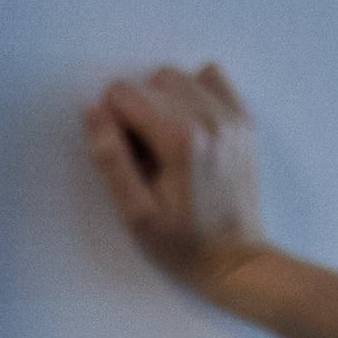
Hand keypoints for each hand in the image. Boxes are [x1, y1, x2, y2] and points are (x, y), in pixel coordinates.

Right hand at [84, 62, 271, 306]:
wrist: (236, 259)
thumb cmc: (183, 243)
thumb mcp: (135, 214)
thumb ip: (111, 159)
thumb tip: (93, 111)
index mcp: (180, 140)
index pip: (125, 93)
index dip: (113, 122)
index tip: (127, 157)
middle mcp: (211, 119)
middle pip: (151, 81)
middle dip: (139, 111)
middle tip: (147, 154)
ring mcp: (232, 117)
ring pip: (179, 77)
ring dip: (164, 100)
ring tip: (168, 142)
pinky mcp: (244, 119)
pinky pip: (211, 78)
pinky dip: (194, 93)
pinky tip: (190, 126)